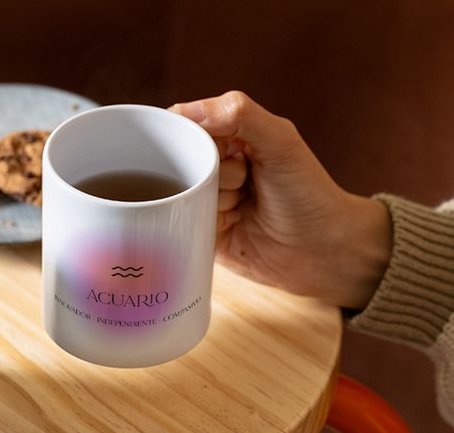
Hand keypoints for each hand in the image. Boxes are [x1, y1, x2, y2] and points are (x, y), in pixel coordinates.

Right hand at [169, 91, 390, 308]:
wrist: (321, 251)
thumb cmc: (309, 193)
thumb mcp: (281, 142)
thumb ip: (239, 114)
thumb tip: (185, 112)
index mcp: (230, 135)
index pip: (185, 124)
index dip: (192, 137)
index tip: (217, 150)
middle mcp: (214, 165)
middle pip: (180, 160)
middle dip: (211, 173)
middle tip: (242, 182)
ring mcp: (206, 199)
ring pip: (181, 192)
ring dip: (213, 200)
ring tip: (242, 206)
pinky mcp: (200, 230)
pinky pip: (181, 222)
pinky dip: (205, 222)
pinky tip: (233, 224)